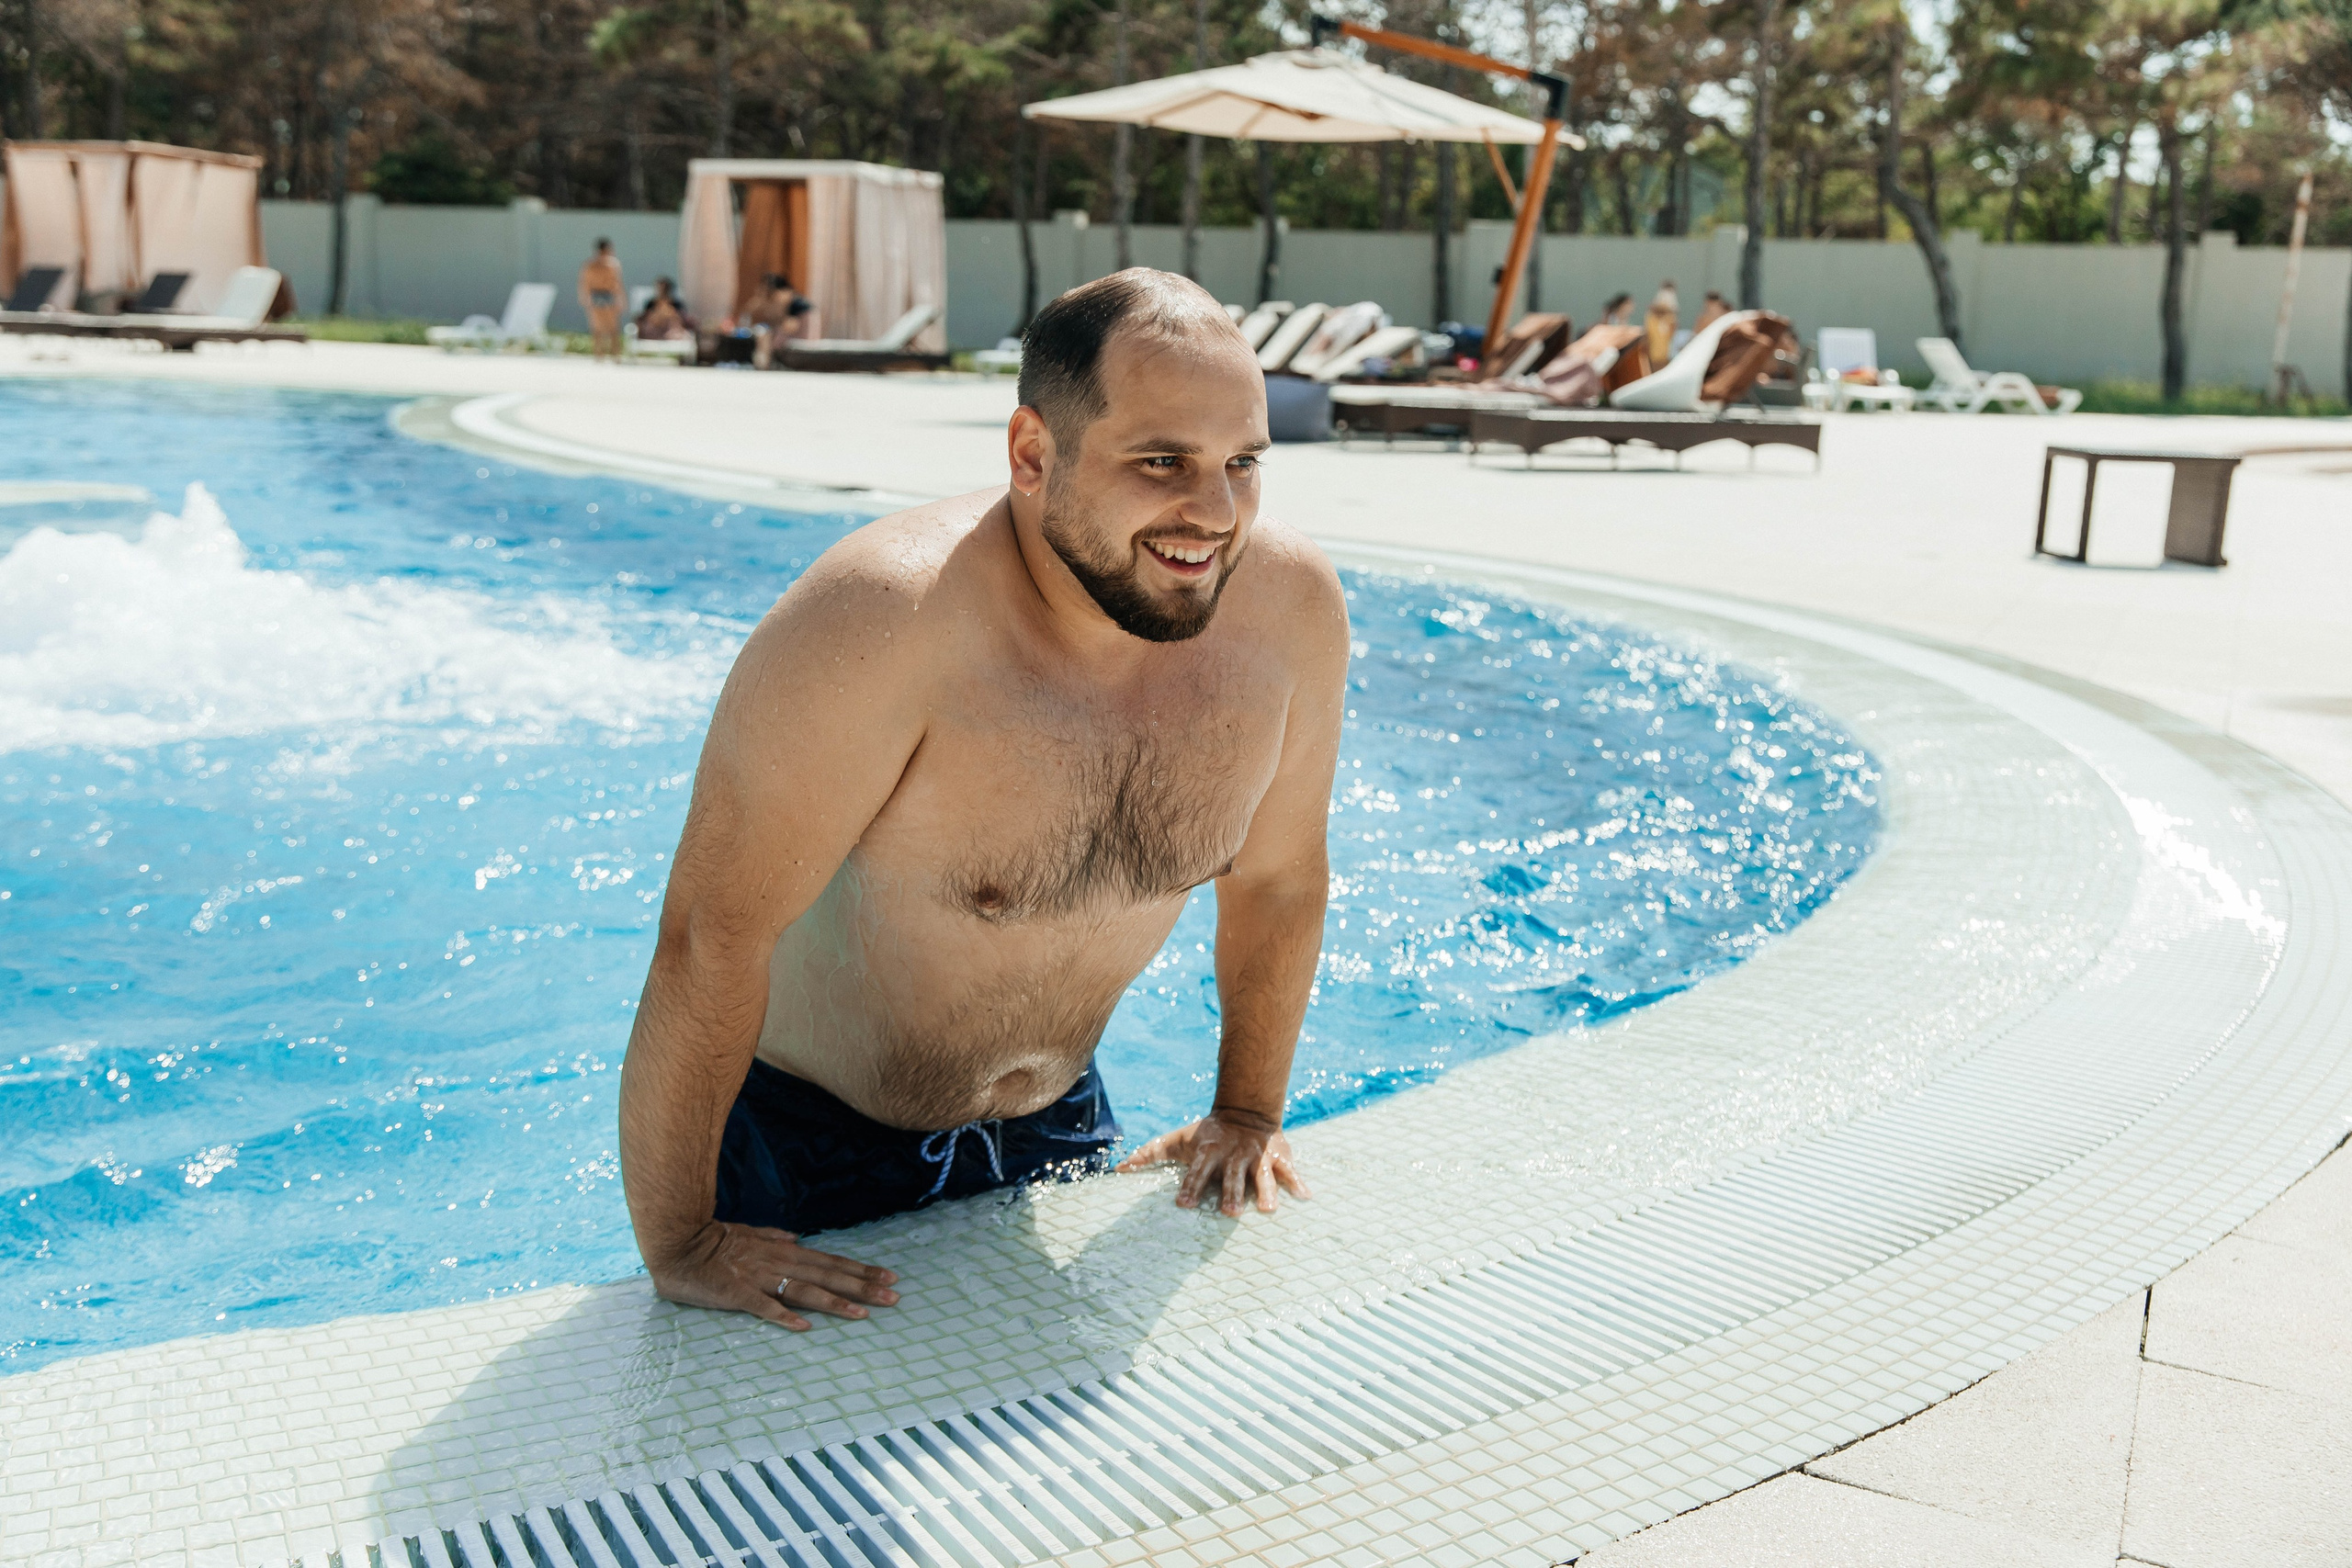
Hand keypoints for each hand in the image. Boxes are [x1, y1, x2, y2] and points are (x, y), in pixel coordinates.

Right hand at [649, 1220, 899, 1330]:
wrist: (678, 1243)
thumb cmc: (713, 1240)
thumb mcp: (749, 1233)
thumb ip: (774, 1236)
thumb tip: (798, 1238)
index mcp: (783, 1251)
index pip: (830, 1261)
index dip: (860, 1270)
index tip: (889, 1277)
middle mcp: (778, 1262)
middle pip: (828, 1275)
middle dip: (862, 1286)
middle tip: (893, 1297)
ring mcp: (758, 1278)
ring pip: (805, 1290)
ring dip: (835, 1302)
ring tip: (863, 1314)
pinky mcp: (737, 1294)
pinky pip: (764, 1306)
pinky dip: (784, 1316)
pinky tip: (804, 1327)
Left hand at [1116, 1109, 1311, 1215]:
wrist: (1245, 1111)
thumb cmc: (1206, 1134)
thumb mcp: (1178, 1141)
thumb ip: (1149, 1154)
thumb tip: (1118, 1169)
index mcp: (1209, 1153)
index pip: (1197, 1171)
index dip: (1190, 1186)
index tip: (1183, 1204)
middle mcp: (1234, 1155)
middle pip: (1232, 1177)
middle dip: (1231, 1194)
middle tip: (1229, 1214)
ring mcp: (1258, 1156)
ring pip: (1262, 1175)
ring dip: (1266, 1192)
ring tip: (1269, 1210)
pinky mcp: (1278, 1156)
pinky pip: (1289, 1170)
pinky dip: (1298, 1182)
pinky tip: (1306, 1197)